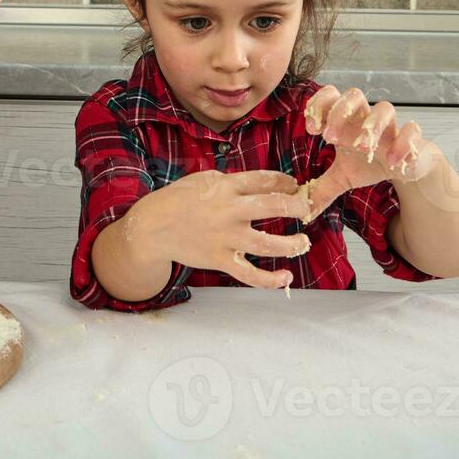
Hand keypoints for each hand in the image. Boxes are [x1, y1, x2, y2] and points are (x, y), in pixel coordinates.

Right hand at [131, 170, 311, 288]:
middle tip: (305, 209)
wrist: (152, 227)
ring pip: (269, 244)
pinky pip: (250, 274)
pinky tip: (286, 277)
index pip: (265, 180)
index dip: (285, 181)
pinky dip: (271, 280)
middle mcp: (229, 210)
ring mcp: (226, 238)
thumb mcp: (203, 179)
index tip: (294, 185)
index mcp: (226, 186)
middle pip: (274, 206)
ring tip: (304, 242)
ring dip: (293, 244)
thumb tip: (259, 183)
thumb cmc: (178, 199)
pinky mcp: (221, 260)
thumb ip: (231, 181)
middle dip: (297, 207)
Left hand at [301, 85, 439, 218]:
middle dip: (340, 112)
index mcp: (346, 121)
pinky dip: (403, 143)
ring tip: (363, 148)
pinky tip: (393, 162)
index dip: (319, 105)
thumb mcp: (342, 177)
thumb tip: (301, 210)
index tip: (311, 128)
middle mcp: (367, 118)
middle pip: (354, 95)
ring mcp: (391, 126)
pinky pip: (412, 130)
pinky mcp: (412, 137)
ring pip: (385, 108)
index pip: (331, 95)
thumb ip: (321, 189)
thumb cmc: (370, 163)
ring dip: (372, 125)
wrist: (405, 166)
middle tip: (329, 137)